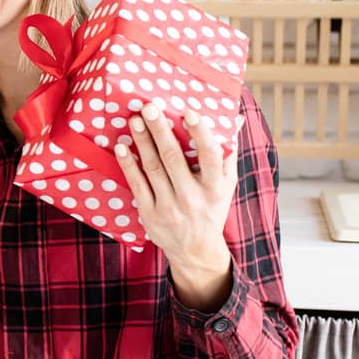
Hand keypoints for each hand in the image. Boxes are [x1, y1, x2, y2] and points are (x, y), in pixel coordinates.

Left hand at [115, 102, 239, 310]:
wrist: (195, 250)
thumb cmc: (212, 208)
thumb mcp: (227, 184)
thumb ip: (228, 152)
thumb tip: (236, 118)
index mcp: (216, 187)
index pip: (211, 157)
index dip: (200, 134)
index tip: (189, 112)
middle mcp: (193, 197)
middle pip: (174, 158)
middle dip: (160, 130)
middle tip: (149, 107)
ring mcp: (170, 206)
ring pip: (153, 168)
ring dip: (143, 142)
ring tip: (134, 120)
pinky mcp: (150, 214)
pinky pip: (137, 184)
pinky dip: (129, 164)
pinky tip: (122, 147)